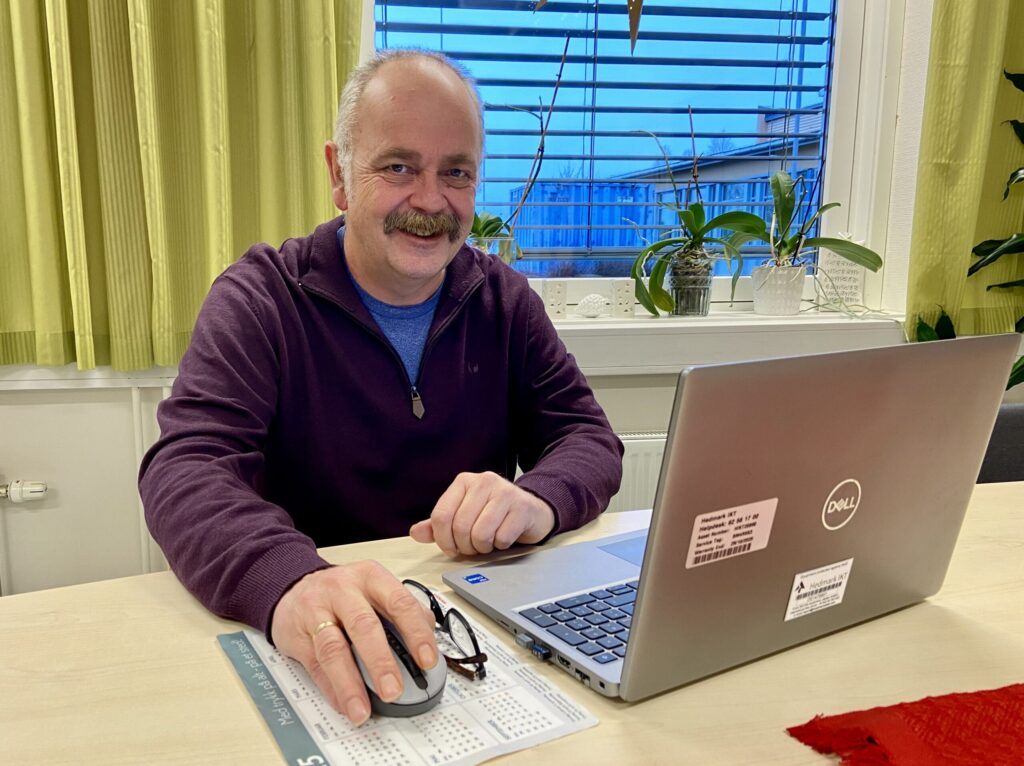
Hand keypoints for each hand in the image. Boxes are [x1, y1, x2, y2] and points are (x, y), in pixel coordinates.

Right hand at [269, 561, 436, 725]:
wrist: (294, 587)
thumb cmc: (343, 593)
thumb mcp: (374, 589)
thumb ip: (401, 611)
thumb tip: (428, 638)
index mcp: (371, 577)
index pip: (399, 603)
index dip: (416, 633)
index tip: (427, 661)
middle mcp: (343, 590)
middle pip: (364, 626)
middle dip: (381, 662)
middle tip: (393, 690)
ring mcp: (316, 610)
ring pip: (333, 649)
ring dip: (350, 683)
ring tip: (362, 708)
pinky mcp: (297, 634)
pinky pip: (315, 664)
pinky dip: (331, 687)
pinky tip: (343, 702)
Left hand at [409, 471, 555, 555]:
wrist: (532, 510)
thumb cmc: (494, 514)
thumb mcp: (463, 515)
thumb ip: (438, 525)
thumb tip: (416, 533)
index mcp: (464, 481)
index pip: (441, 515)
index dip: (443, 540)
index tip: (451, 548)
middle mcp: (483, 481)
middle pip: (460, 527)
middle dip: (465, 546)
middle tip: (473, 548)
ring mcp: (504, 492)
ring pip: (480, 533)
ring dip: (483, 547)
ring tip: (488, 543)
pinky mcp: (522, 506)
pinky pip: (502, 538)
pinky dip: (501, 545)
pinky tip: (504, 538)